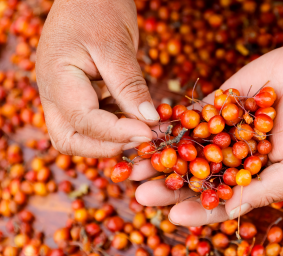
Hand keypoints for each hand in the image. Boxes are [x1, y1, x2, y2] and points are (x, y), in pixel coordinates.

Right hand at [36, 0, 158, 157]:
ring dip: (111, 139)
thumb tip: (149, 121)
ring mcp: (64, 95)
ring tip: (143, 129)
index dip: (118, 132)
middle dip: (105, 147)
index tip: (149, 132)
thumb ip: (129, 86)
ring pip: (80, 135)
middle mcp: (54, 93)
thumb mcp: (116, 46)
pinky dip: (114, 125)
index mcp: (57, 79)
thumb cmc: (98, 8)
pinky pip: (92, 121)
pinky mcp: (78, 94)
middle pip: (70, 140)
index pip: (84, 121)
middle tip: (140, 139)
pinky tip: (134, 116)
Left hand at [132, 43, 282, 225]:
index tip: (173, 216)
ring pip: (186, 146)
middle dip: (168, 184)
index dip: (197, 208)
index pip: (219, 198)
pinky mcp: (217, 103)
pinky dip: (171, 124)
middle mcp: (232, 154)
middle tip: (140, 192)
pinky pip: (191, 115)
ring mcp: (222, 127)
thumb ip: (261, 190)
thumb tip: (227, 213)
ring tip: (135, 165)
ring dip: (161, 155)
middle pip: (195, 173)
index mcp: (249, 175)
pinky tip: (150, 132)